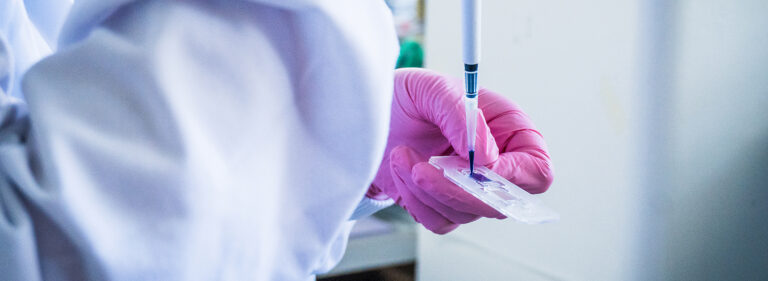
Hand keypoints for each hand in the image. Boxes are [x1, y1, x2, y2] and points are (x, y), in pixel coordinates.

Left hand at [369, 68, 553, 233]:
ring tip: (401, 153)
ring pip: (465, 213)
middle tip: (424, 168)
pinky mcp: (443, 205)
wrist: (372, 116)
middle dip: (457, 189)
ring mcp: (471, 189)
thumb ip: (461, 114)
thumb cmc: (409, 96)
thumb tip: (484, 156)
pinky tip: (402, 167)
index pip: (537, 172)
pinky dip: (415, 197)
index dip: (511, 178)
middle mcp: (497, 166)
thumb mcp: (433, 89)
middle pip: (502, 203)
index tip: (473, 166)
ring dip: (426, 188)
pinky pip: (439, 220)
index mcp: (510, 132)